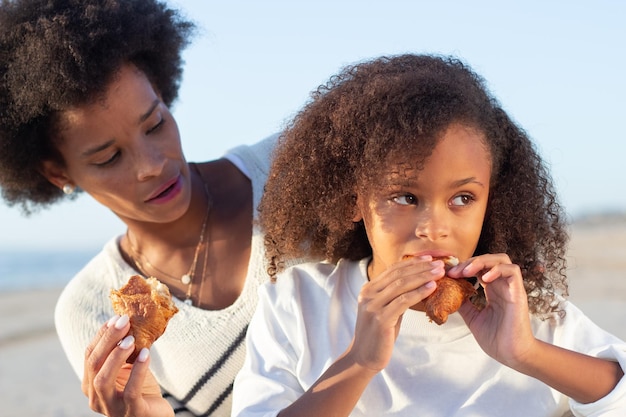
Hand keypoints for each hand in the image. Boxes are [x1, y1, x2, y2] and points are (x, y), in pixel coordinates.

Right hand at [82, 315, 173, 416]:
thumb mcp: (129, 367)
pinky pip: (130, 391)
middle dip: (107, 340)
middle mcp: (96, 398)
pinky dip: (138, 370)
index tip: (116, 318)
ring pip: (103, 380)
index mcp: (91, 385)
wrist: (156, 416)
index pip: (89, 356)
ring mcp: (111, 408)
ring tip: (131, 339)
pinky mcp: (132, 413)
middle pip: (93, 364)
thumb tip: (125, 320)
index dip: (101, 335)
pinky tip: (146, 354)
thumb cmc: (141, 390)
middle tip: (123, 321)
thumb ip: (123, 350)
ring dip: (116, 356)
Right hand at [348, 257, 441, 371]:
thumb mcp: (386, 310)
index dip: (412, 263)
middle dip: (421, 268)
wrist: (364, 357)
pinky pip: (403, 301)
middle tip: (440, 264)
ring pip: (401, 285)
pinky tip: (431, 288)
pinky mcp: (380, 319)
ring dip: (423, 277)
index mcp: (368, 289)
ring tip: (439, 274)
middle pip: (398, 275)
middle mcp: (368, 294)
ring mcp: (373, 306)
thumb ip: (396, 296)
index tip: (429, 259)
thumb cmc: (378, 335)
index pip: (392, 270)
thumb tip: (418, 284)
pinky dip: (418, 293)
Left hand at [447, 254, 536, 366]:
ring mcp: (511, 288)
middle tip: (454, 272)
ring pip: (501, 260)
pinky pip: (512, 271)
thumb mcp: (473, 318)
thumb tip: (448, 294)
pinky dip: (497, 269)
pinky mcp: (518, 293)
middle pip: (489, 259)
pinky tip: (484, 279)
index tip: (448, 274)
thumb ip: (464, 304)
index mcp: (492, 290)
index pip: (479, 268)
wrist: (511, 355)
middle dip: (470, 261)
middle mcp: (502, 286)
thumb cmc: (496, 339)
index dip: (463, 267)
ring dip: (482, 261)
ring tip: (467, 271)